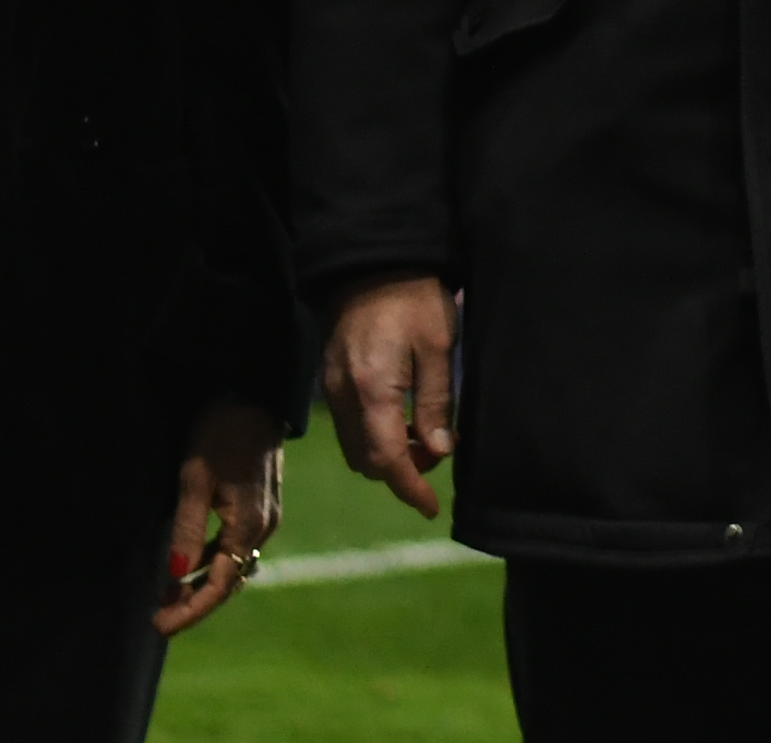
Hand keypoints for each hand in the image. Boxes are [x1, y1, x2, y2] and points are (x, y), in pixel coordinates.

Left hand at [154, 399, 283, 635]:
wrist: (256, 393)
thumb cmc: (221, 432)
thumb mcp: (195, 480)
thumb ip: (187, 530)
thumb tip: (176, 576)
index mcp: (251, 525)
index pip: (221, 584)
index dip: (191, 610)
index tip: (159, 626)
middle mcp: (264, 527)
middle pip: (231, 579)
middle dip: (195, 601)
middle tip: (159, 618)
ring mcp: (266, 515)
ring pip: (233, 563)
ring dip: (202, 581)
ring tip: (167, 593)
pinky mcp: (261, 503)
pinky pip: (236, 545)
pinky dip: (211, 559)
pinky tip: (189, 560)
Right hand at [321, 273, 457, 519]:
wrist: (371, 261)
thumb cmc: (413, 298)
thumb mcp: (438, 346)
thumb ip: (436, 402)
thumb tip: (439, 452)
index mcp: (372, 390)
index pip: (386, 460)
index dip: (410, 489)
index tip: (431, 508)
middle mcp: (343, 396)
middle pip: (366, 461)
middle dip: (401, 472)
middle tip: (439, 455)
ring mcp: (331, 388)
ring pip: (355, 447)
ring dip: (387, 455)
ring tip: (425, 437)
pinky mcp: (331, 379)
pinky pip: (350, 426)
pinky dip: (375, 435)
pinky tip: (403, 418)